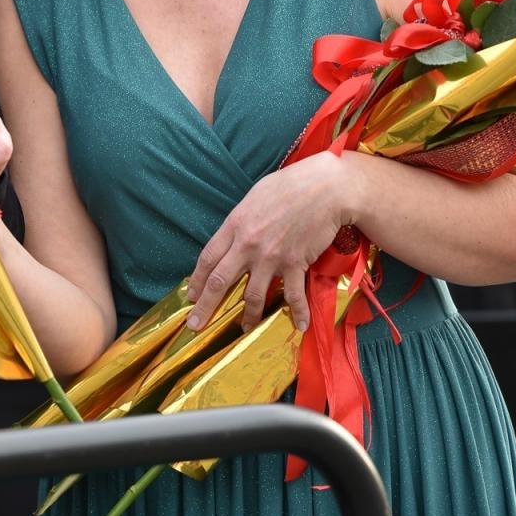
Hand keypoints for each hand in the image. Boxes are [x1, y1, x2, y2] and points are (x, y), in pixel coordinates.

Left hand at [186, 152, 353, 333]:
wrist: (324, 188)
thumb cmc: (289, 185)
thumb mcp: (254, 197)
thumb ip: (241, 220)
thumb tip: (234, 235)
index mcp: (235, 225)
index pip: (208, 257)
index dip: (196, 279)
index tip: (191, 295)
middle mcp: (248, 244)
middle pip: (219, 281)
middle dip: (205, 307)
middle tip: (196, 326)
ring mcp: (271, 257)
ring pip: (252, 295)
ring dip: (247, 316)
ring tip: (244, 329)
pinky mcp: (295, 264)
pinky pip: (293, 295)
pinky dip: (297, 312)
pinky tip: (300, 325)